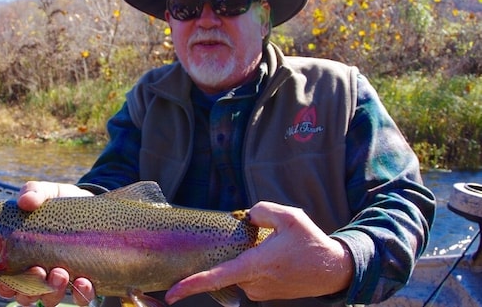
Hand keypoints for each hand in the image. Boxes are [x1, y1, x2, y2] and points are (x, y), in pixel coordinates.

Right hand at [0, 181, 96, 306]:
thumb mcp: (49, 194)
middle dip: (30, 289)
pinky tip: (85, 283)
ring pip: (52, 299)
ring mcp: (64, 280)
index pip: (7, 281)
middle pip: (27, 295)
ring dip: (54, 291)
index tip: (6, 280)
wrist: (96, 206)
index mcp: (23, 257)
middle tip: (39, 271)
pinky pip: (82, 299)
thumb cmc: (64, 205)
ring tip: (61, 273)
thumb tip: (25, 200)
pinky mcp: (88, 280)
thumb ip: (35, 192)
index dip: (5, 286)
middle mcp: (41, 274)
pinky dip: (82, 295)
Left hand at [165, 201, 353, 303]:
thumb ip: (261, 211)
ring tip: (275, 246)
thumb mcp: (289, 216)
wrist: (333, 270)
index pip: (216, 278)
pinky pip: (249, 275)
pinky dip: (254, 263)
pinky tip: (274, 254)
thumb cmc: (311, 243)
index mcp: (256, 266)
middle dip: (232, 250)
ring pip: (239, 269)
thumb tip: (246, 217)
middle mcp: (254, 284)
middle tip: (260, 237)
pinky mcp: (266, 294)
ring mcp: (260, 292)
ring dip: (247, 256)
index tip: (171, 294)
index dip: (191, 286)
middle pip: (227, 266)